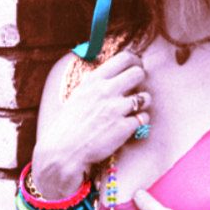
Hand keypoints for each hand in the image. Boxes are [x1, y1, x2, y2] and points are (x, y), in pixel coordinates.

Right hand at [33, 50, 150, 196]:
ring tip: (134, 109)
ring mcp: (116, 109)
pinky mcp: (124, 127)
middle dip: (141, 80)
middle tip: (137, 88)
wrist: (63, 151)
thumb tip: (112, 72)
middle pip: (139, 73)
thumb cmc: (69, 124)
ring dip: (143, 102)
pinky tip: (131, 125)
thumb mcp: (78, 95)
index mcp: (94, 80)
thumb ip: (96, 83)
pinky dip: (140, 121)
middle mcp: (106, 91)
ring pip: (145, 97)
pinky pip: (144, 118)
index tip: (136, 67)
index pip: (124, 58)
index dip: (135, 61)